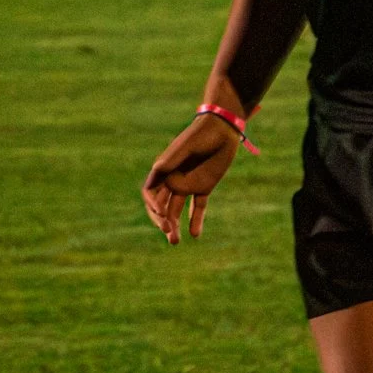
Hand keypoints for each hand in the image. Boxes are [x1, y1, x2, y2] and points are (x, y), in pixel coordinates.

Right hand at [142, 114, 241, 244]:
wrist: (222, 130)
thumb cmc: (201, 134)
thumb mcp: (186, 146)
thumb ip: (172, 159)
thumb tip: (156, 170)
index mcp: (164, 170)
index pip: (150, 193)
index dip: (152, 206)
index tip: (161, 214)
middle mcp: (173, 179)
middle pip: (162, 206)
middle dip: (162, 221)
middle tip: (169, 233)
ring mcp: (188, 184)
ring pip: (177, 210)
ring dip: (175, 225)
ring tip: (175, 242)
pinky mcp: (204, 187)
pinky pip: (198, 207)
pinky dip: (196, 220)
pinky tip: (195, 234)